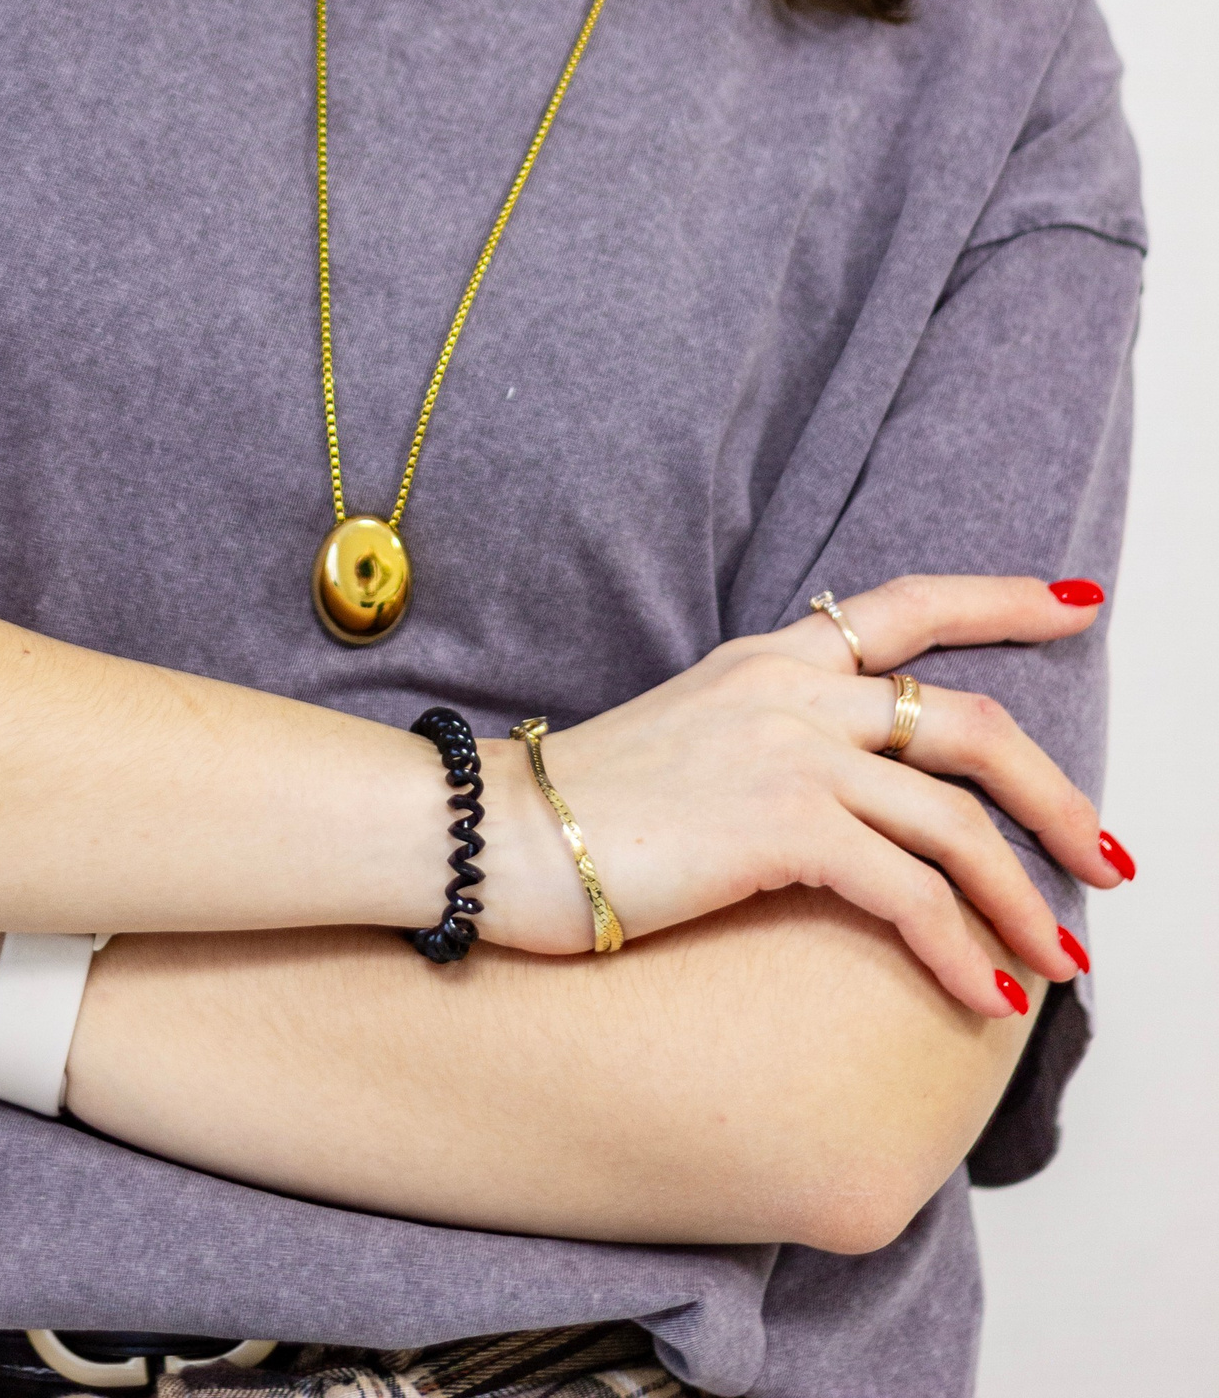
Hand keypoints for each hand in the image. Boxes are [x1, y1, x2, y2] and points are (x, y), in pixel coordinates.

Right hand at [478, 575, 1121, 1013]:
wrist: (492, 832)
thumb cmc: (579, 811)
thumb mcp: (691, 743)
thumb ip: (771, 742)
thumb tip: (846, 805)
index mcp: (770, 661)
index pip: (905, 605)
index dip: (999, 602)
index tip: (1074, 606)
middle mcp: (790, 690)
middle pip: (966, 721)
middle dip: (1055, 793)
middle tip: (1106, 857)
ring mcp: (787, 750)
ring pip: (954, 816)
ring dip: (1023, 898)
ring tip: (1058, 961)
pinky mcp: (777, 823)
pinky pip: (908, 890)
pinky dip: (958, 949)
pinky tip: (979, 997)